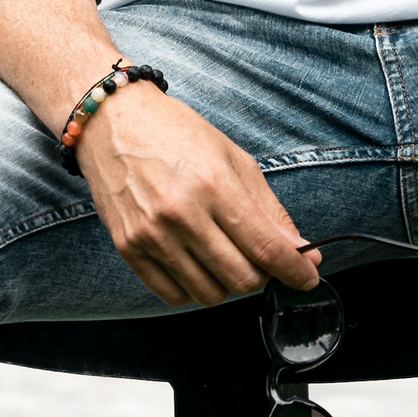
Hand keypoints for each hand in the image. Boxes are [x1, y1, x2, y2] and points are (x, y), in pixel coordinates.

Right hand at [75, 80, 323, 305]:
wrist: (110, 120)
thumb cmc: (174, 131)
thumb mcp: (231, 156)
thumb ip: (268, 208)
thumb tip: (300, 250)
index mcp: (213, 185)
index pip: (266, 248)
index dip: (296, 271)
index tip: (308, 277)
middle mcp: (181, 214)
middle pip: (241, 279)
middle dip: (262, 276)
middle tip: (259, 258)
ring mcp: (151, 235)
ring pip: (209, 294)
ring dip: (226, 283)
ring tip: (223, 255)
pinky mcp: (127, 248)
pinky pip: (172, 296)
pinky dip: (192, 289)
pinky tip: (195, 264)